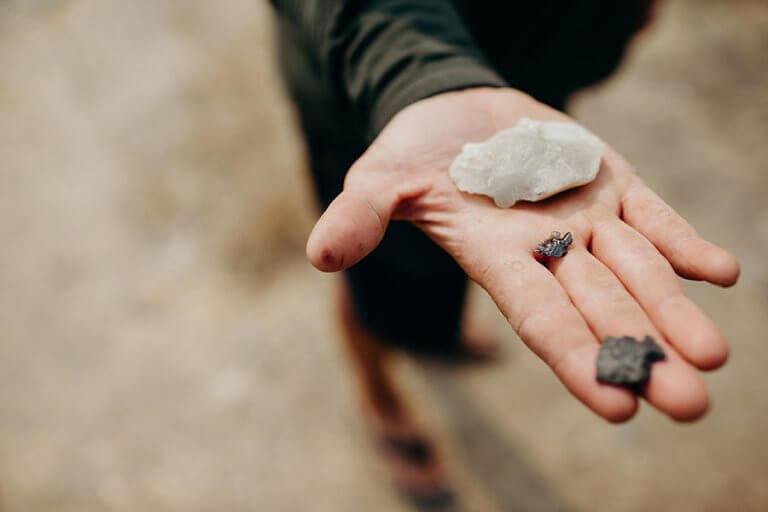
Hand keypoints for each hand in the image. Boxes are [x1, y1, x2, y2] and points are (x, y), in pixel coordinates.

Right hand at [306, 88, 739, 421]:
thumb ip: (361, 216)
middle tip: (688, 403)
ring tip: (712, 358)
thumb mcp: (381, 180)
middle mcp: (549, 250)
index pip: (539, 316)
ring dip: (675, 312)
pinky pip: (655, 218)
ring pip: (639, 271)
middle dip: (642, 353)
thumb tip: (321, 256)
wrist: (458, 113)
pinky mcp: (611, 184)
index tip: (618, 407)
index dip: (575, 358)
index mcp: (496, 257)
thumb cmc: (415, 153)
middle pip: (601, 308)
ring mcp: (586, 218)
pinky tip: (719, 272)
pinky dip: (685, 244)